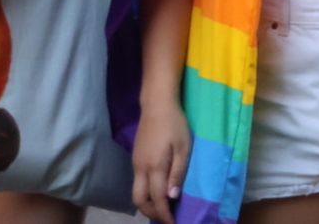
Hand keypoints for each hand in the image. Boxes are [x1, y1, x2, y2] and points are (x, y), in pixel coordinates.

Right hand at [131, 98, 189, 223]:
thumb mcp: (183, 147)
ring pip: (136, 193)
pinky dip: (145, 193)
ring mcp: (135, 164)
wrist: (156, 105)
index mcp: (154, 167)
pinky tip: (157, 191)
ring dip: (147, 204)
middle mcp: (140, 169)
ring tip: (163, 208)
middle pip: (139, 201)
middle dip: (152, 213)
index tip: (173, 223)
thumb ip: (178, 173)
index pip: (156, 199)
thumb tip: (172, 197)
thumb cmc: (174, 124)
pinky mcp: (135, 159)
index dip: (164, 214)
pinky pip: (137, 183)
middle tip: (167, 217)